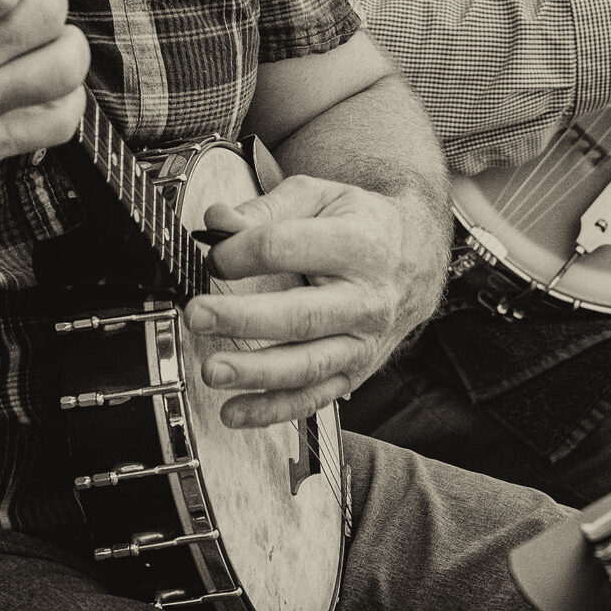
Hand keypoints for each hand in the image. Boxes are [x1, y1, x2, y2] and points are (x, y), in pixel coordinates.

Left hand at [185, 175, 440, 427]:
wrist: (414, 261)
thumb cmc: (357, 225)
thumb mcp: (320, 198)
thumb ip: (266, 209)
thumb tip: (218, 222)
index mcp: (357, 244)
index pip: (286, 248)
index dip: (240, 252)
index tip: (214, 255)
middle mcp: (366, 299)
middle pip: (301, 315)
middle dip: (244, 318)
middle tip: (196, 316)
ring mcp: (363, 342)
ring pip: (308, 365)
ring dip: (257, 372)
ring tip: (213, 371)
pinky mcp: (355, 373)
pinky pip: (313, 399)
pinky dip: (272, 410)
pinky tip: (234, 412)